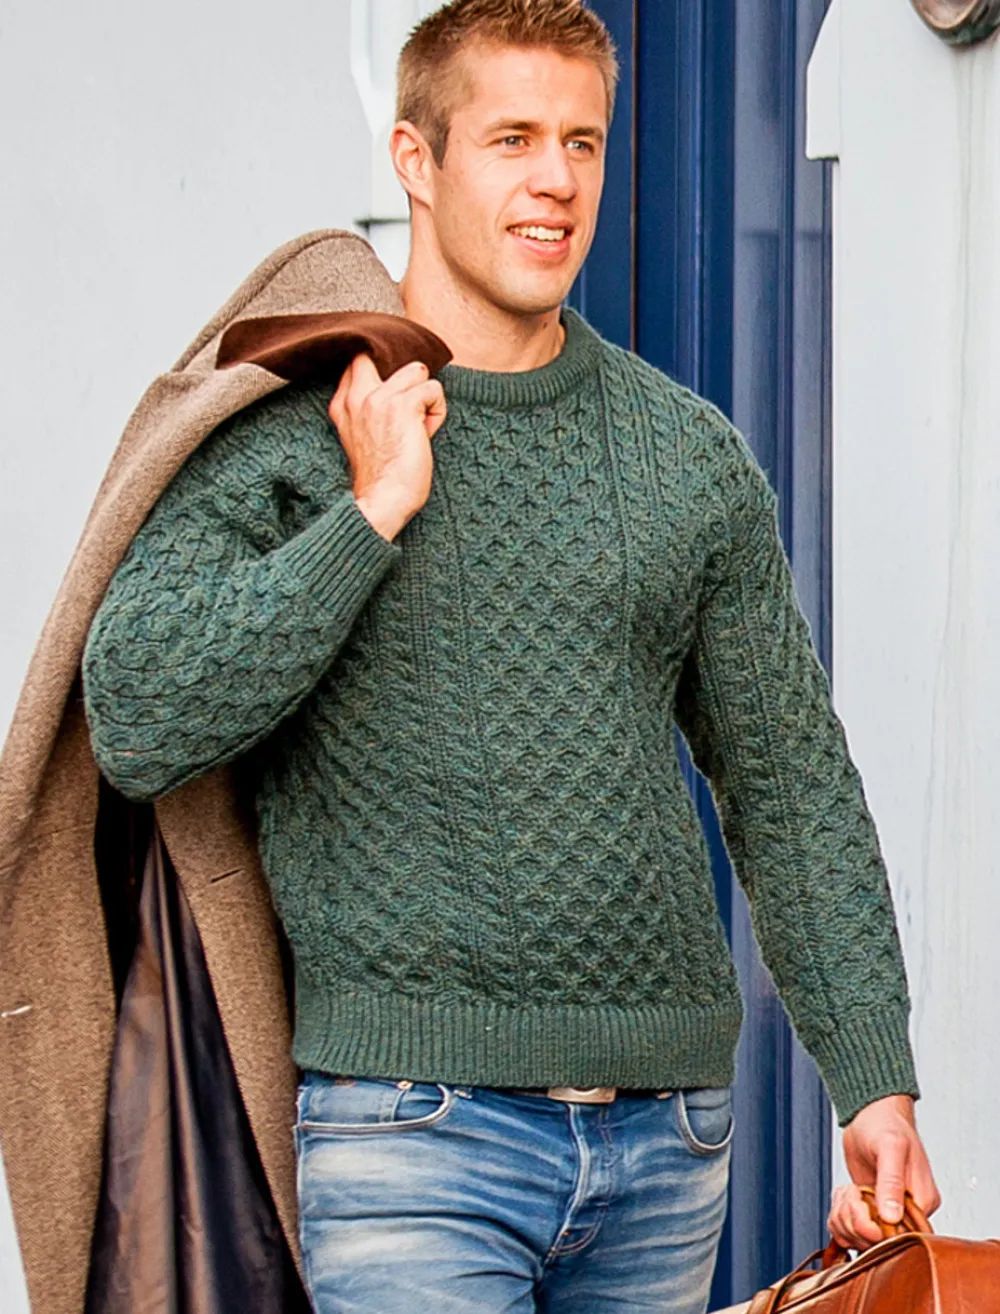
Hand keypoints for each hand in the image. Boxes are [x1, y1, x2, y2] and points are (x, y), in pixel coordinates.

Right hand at [329, 354, 446, 539]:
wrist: (383, 502)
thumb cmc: (381, 477)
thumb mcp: (362, 436)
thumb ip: (369, 409)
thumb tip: (404, 387)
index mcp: (342, 405)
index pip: (358, 361)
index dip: (382, 370)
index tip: (395, 396)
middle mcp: (356, 396)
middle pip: (378, 352)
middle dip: (401, 372)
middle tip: (410, 402)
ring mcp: (378, 398)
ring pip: (417, 369)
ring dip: (425, 395)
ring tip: (419, 425)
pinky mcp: (403, 405)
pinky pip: (434, 388)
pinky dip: (438, 412)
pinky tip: (427, 435)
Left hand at [829, 1094, 939, 1249]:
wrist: (870, 1113)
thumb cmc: (885, 1124)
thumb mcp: (890, 1148)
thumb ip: (892, 1182)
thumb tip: (893, 1217)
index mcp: (924, 1200)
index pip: (904, 1235)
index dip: (878, 1228)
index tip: (863, 1203)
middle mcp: (908, 1211)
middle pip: (880, 1242)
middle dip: (856, 1221)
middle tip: (851, 1193)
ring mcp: (887, 1212)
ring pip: (860, 1238)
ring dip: (844, 1217)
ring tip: (847, 1190)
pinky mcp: (869, 1210)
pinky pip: (850, 1228)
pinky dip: (839, 1214)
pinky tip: (843, 1193)